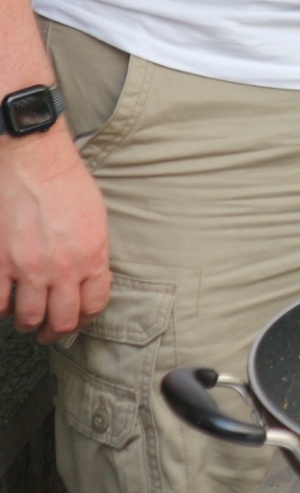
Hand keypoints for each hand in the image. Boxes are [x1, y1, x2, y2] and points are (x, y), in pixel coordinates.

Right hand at [0, 119, 110, 340]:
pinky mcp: (3, 263)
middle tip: (49, 331)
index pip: (94, 305)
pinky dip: (1, 308)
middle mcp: (65, 269)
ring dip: (28, 322)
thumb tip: (88, 279)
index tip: (75, 319)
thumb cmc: (67, 183)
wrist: (34, 161)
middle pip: (63, 320)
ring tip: (24, 318)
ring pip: (30, 318)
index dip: (85, 318)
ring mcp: (32, 268)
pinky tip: (4, 302)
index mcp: (93, 257)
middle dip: (56, 330)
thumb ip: (93, 254)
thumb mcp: (96, 220)